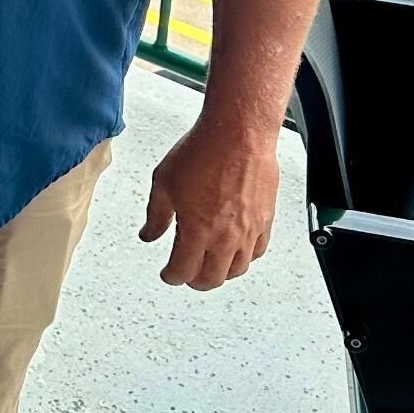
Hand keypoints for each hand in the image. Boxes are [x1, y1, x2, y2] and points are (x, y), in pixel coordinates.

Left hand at [140, 116, 279, 290]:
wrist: (239, 132)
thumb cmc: (202, 152)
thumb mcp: (164, 183)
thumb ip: (156, 216)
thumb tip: (148, 235)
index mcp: (197, 231)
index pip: (182, 271)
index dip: (171, 276)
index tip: (167, 273)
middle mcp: (225, 237)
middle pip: (211, 279)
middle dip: (195, 281)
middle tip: (186, 274)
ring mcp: (249, 231)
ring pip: (237, 270)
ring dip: (221, 273)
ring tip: (210, 266)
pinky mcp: (265, 219)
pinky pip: (258, 251)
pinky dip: (244, 258)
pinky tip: (236, 250)